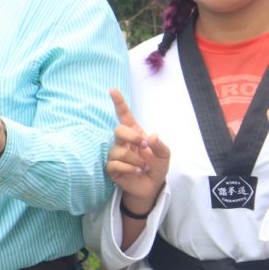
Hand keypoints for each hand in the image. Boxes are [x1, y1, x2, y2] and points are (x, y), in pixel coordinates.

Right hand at [107, 88, 169, 213]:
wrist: (150, 187)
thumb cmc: (156, 167)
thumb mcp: (164, 156)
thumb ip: (160, 145)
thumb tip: (152, 136)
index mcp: (134, 133)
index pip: (124, 115)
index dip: (118, 102)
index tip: (112, 89)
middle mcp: (123, 142)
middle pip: (118, 130)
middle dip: (131, 136)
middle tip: (144, 145)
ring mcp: (115, 154)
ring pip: (119, 151)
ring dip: (136, 160)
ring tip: (143, 166)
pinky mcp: (111, 168)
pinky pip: (116, 164)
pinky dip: (130, 168)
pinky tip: (137, 171)